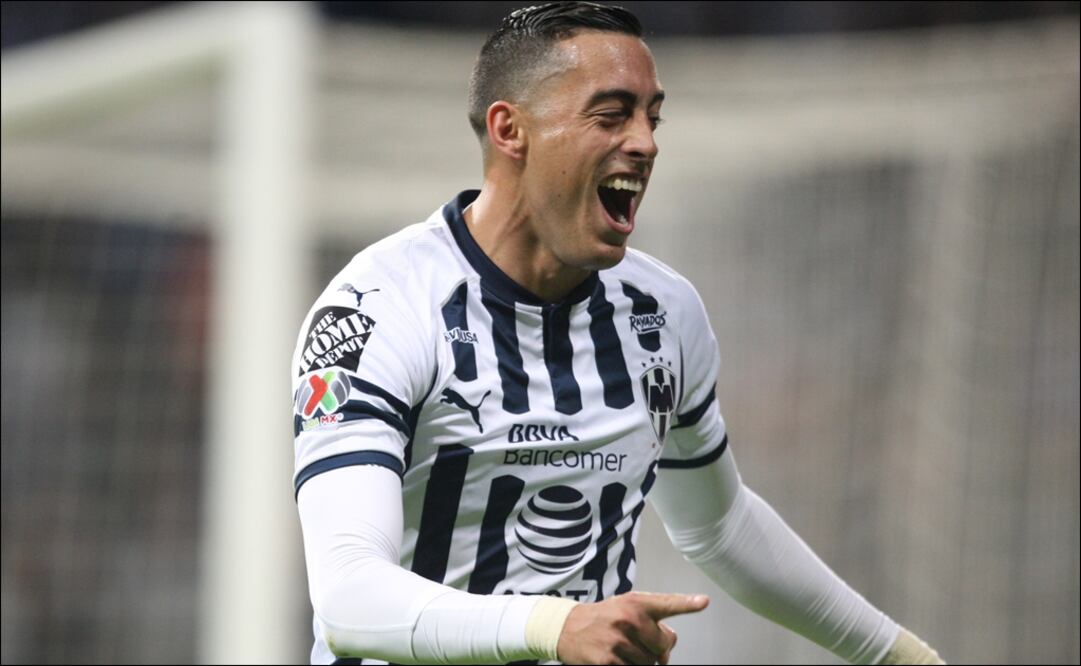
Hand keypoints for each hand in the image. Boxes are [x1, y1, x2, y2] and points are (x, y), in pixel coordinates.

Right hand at [556, 591, 709, 664]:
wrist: (567, 627)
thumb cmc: (605, 618)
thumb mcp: (627, 609)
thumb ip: (654, 624)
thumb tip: (666, 656)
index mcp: (635, 603)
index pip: (665, 604)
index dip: (686, 604)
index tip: (703, 602)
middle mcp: (627, 619)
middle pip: (662, 647)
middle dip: (654, 650)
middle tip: (636, 642)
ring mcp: (617, 641)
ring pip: (649, 664)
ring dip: (640, 661)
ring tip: (621, 649)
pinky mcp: (607, 662)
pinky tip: (615, 659)